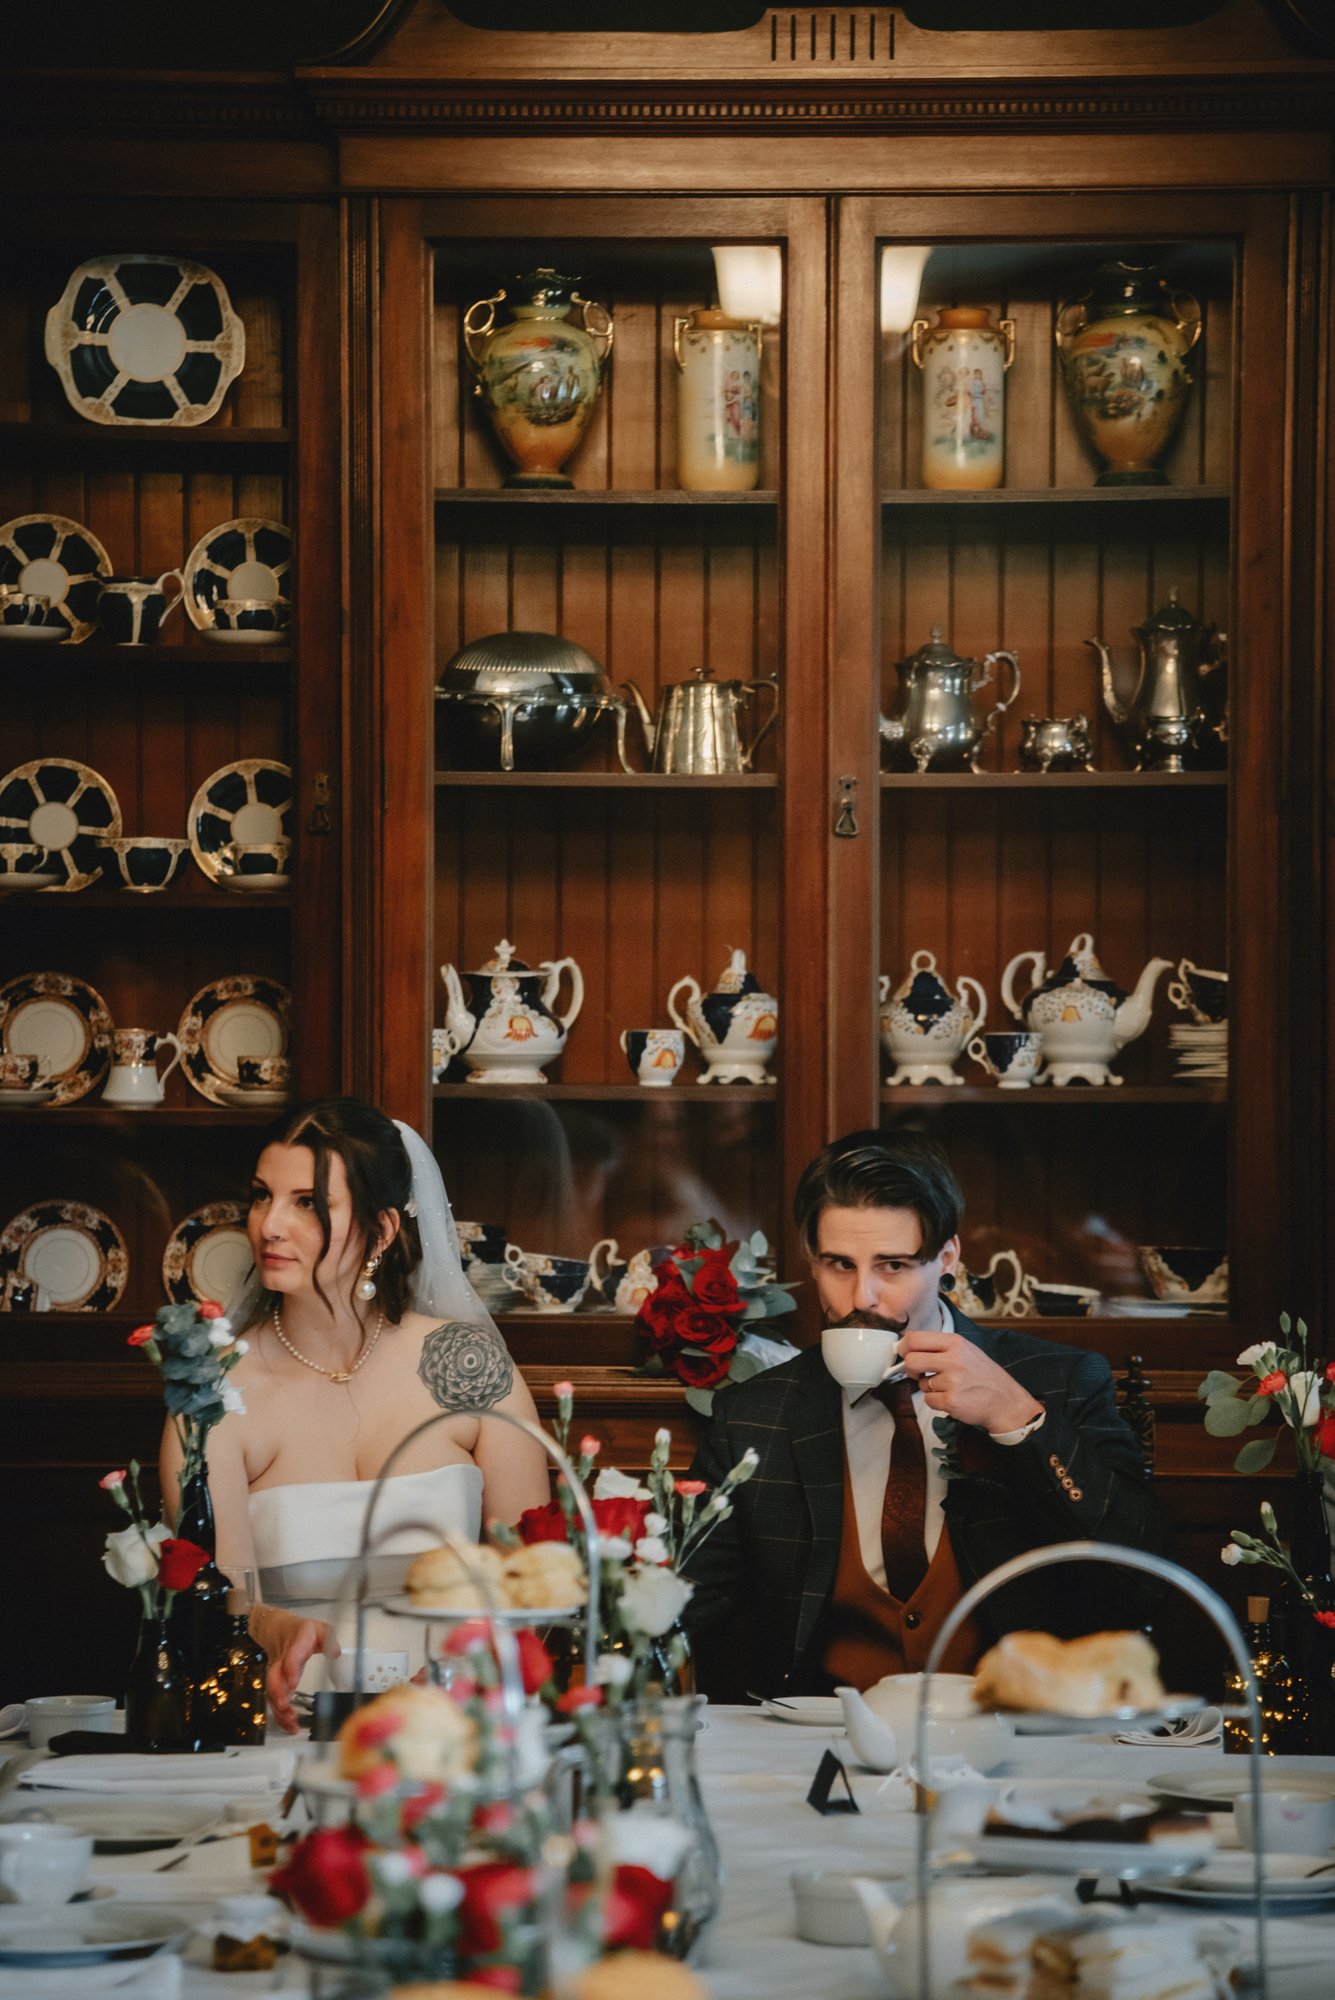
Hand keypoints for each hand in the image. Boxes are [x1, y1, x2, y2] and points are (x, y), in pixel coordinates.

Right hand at [261, 1614, 338, 1735]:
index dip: (290, 1669)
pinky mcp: (276, 1684)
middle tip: (286, 1708)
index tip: (293, 1683)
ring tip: (292, 1723)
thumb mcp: (319, 1628)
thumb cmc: (303, 1632)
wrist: (279, 1630)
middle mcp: (282, 1660)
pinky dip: (280, 1715)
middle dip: (278, 1694)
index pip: (291, 1656)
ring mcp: (277, 1673)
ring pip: (273, 1693)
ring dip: (280, 1709)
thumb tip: (336, 1652)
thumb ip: (328, 1638)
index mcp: (295, 1644)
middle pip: (275, 1678)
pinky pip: (275, 1700)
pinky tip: (290, 1726)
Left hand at [898, 1328, 1042, 1433]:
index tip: (904, 1353)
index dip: (904, 1347)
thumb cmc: (982, 1374)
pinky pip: (928, 1400)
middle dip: (909, 1369)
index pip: (915, 1338)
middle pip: (911, 1360)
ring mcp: (953, 1381)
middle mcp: (954, 1360)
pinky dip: (936, 1401)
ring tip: (948, 1387)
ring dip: (928, 1387)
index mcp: (955, 1343)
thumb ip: (940, 1347)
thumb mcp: (966, 1350)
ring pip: (920, 1384)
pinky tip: (951, 1398)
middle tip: (917, 1373)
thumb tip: (908, 1346)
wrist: (1005, 1400)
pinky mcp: (952, 1401)